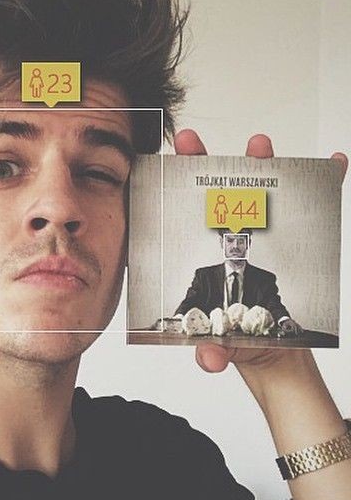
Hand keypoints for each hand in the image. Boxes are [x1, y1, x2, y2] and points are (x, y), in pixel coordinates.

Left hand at [173, 129, 347, 374]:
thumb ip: (212, 350)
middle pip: (216, 196)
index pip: (183, 215)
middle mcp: (229, 240)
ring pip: (262, 193)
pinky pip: (313, 210)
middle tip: (191, 141)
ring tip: (260, 145)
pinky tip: (334, 165)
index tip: (165, 159)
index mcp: (201, 257)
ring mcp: (262, 237)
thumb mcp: (219, 343)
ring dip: (262, 166)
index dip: (173, 186)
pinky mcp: (297, 243)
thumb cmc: (235, 339)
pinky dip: (325, 185)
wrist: (272, 353)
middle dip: (205, 164)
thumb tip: (210, 358)